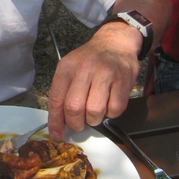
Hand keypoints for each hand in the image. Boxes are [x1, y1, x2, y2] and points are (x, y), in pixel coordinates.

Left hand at [47, 23, 140, 140]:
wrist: (115, 42)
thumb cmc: (90, 61)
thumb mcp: (71, 69)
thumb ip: (63, 93)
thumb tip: (59, 124)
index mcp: (66, 68)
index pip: (57, 100)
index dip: (56, 122)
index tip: (57, 135)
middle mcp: (84, 69)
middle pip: (74, 108)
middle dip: (76, 124)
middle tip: (80, 123)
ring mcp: (105, 73)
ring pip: (94, 111)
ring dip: (94, 120)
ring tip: (95, 111)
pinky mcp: (123, 79)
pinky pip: (115, 109)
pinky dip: (111, 113)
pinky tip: (109, 103)